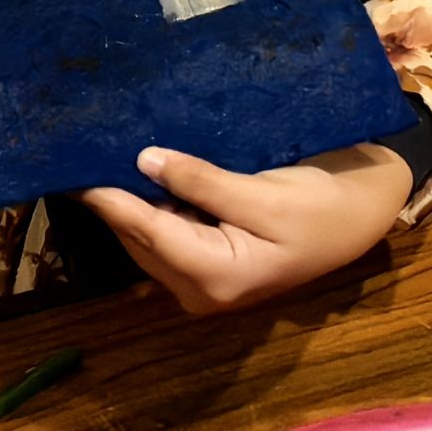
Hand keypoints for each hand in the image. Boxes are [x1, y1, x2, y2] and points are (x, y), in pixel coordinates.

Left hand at [80, 142, 412, 314]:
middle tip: (84, 144)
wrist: (359, 215)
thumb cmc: (321, 208)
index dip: (107, 197)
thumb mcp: (265, 193)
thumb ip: (202, 180)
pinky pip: (165, 227)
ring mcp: (203, 277)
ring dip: (127, 196)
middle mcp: (200, 288)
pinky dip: (149, 199)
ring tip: (101, 148)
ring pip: (147, 233)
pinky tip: (137, 165)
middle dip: (112, 195)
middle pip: (139, 236)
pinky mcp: (208, 258)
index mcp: (216, 278)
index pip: (146, 230)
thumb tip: (144, 160)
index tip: (72, 166)